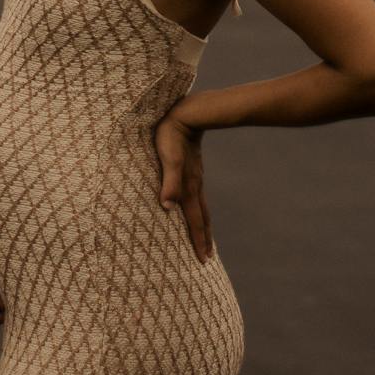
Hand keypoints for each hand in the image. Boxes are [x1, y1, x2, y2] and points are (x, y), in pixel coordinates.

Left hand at [154, 104, 212, 261]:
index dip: (198, 240)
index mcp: (188, 187)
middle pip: (202, 218)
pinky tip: (193, 208)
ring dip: (203, 226)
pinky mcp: (192, 171)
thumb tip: (167, 207)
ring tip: (204, 239)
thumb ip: (169, 182)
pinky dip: (198, 211)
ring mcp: (196, 179)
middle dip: (204, 239)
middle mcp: (194, 186)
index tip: (203, 260)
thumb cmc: (171, 135)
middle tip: (207, 258)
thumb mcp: (168, 158)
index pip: (195, 220)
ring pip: (201, 208)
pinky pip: (197, 197)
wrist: (188, 114)